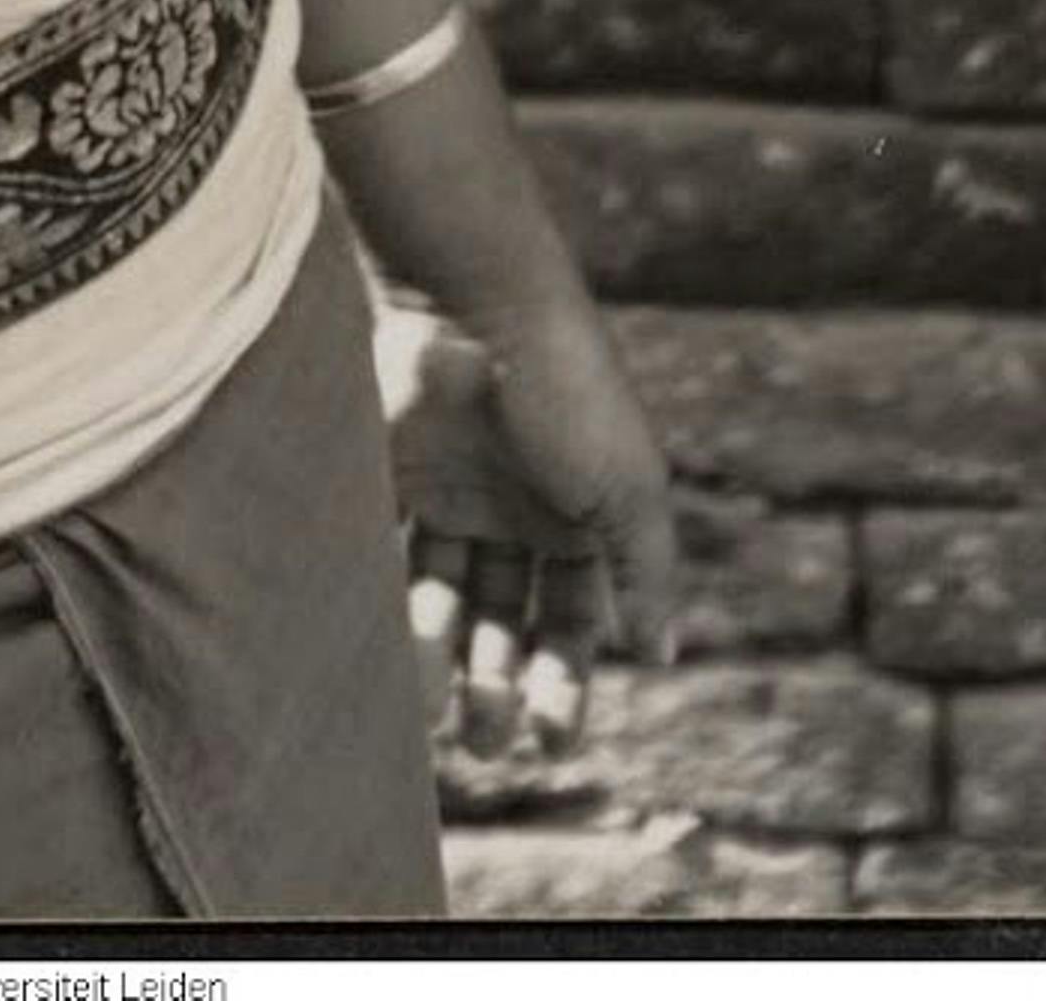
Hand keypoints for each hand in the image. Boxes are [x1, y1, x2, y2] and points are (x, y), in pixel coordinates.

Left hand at [370, 280, 677, 763]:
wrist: (474, 301)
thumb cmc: (569, 391)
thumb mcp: (629, 487)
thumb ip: (648, 573)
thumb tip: (661, 656)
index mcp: (578, 515)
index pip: (572, 620)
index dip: (562, 684)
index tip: (549, 744)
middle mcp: (513, 510)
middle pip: (504, 619)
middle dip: (496, 684)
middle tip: (484, 741)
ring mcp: (451, 490)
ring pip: (444, 598)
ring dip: (439, 660)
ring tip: (430, 708)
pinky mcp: (394, 472)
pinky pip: (386, 555)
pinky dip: (384, 608)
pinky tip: (385, 657)